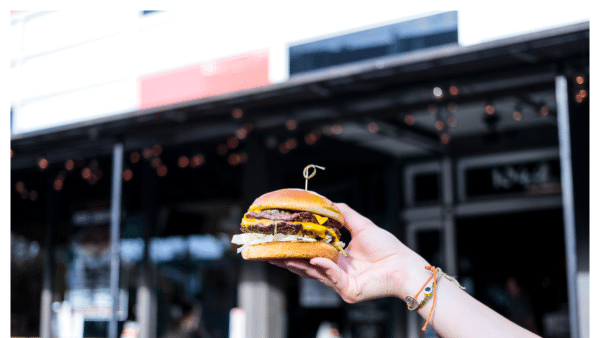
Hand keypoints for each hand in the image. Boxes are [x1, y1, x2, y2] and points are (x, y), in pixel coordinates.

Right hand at [269, 203, 428, 302]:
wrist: (404, 264)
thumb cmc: (388, 248)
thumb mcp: (361, 226)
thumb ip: (344, 214)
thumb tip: (327, 202)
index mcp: (337, 258)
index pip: (310, 254)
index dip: (295, 248)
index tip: (279, 239)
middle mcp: (336, 272)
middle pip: (306, 266)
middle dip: (287, 259)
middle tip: (269, 251)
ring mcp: (341, 283)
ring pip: (315, 273)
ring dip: (299, 264)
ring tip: (282, 255)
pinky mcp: (349, 290)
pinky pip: (333, 278)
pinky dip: (325, 268)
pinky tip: (317, 259)